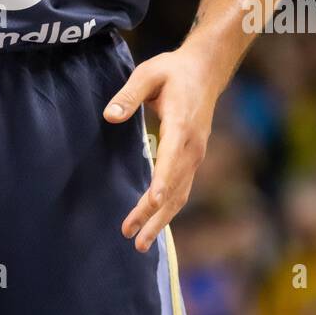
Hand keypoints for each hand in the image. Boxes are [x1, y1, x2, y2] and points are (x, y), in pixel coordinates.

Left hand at [103, 47, 218, 251]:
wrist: (205, 70)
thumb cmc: (173, 70)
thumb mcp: (148, 74)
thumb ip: (128, 95)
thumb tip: (110, 116)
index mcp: (181, 125)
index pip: (172, 158)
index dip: (162, 181)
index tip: (152, 202)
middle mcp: (192, 146)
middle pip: (174, 187)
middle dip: (154, 215)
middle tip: (133, 238)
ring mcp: (195, 155)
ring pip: (180, 194)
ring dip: (161, 220)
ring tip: (140, 243)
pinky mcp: (192, 158)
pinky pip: (183, 189)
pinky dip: (169, 209)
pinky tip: (155, 223)